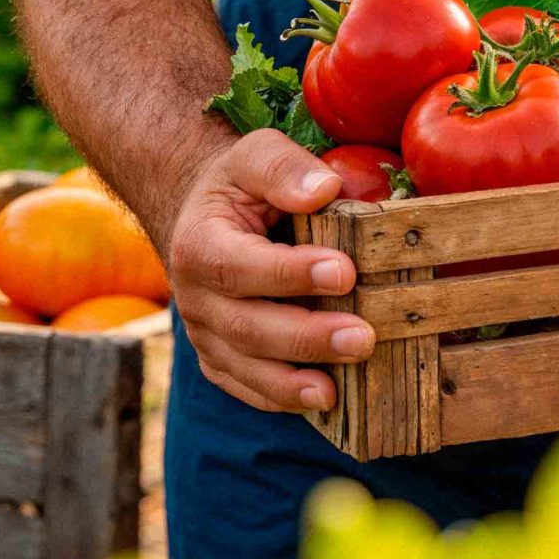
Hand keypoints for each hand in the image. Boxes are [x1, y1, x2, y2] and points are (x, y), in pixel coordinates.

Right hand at [167, 131, 371, 413]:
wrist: (206, 219)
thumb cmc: (241, 186)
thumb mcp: (254, 155)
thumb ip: (283, 167)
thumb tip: (324, 189)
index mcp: (199, 245)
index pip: (239, 267)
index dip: (289, 274)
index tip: (344, 272)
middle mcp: (195, 298)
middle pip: (247, 327)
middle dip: (307, 336)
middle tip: (363, 337)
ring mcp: (205, 335)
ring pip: (245, 367)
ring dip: (294, 381)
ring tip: (339, 388)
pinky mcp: (219, 360)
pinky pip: (246, 388)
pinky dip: (280, 399)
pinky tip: (322, 402)